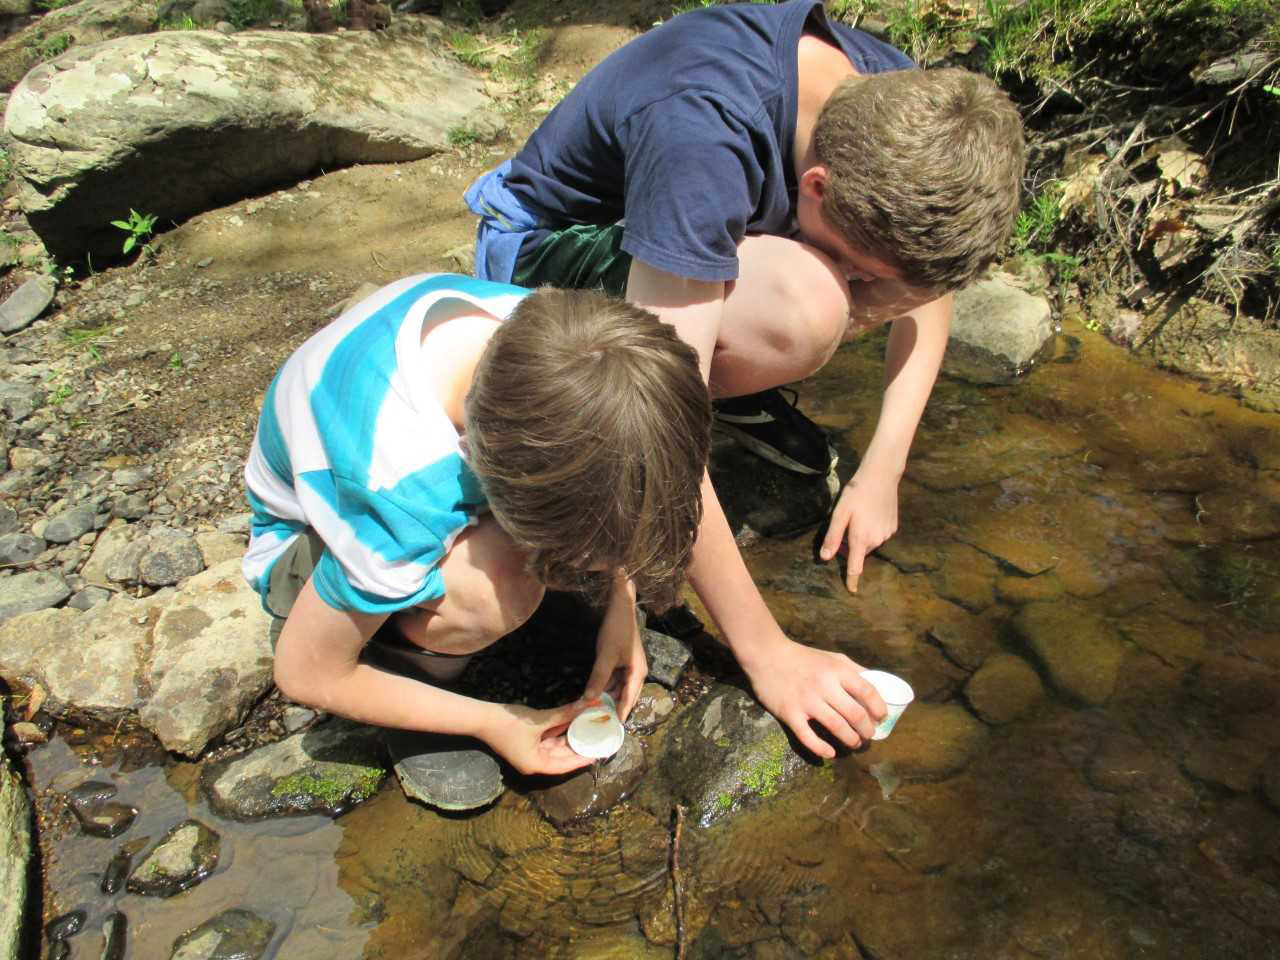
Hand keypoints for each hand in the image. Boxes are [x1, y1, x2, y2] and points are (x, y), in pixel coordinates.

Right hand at [481, 702, 594, 775]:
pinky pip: (549, 738)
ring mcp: (532, 751)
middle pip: (562, 757)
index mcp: (537, 764)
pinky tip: (574, 721)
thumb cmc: (509, 723)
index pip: (565, 766)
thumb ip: (564, 714)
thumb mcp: (539, 720)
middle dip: (579, 746)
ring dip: (571, 736)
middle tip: (598, 739)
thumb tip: (586, 705)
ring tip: (590, 729)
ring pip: (557, 746)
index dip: (582, 759)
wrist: (482, 717)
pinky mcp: (529, 741)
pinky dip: (560, 730)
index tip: (598, 753)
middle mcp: (536, 761)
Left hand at [584, 577, 646, 720]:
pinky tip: (595, 693)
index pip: (629, 700)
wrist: (620, 607)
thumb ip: (598, 678)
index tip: (612, 730)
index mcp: (638, 673)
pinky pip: (615, 679)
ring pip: (619, 688)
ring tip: (594, 711)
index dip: (620, 714)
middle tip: (599, 723)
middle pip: (625, 696)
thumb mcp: (605, 655)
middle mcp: (637, 672)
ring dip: (608, 697)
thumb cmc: (616, 630)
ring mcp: (630, 667)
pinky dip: (606, 686)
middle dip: (613, 708)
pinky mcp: (623, 661)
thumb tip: (588, 700)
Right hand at [746, 638, 885, 757]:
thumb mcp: (832, 657)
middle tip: (868, 735)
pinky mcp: (789, 713)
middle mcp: (824, 686)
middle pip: (855, 714)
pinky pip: (808, 736)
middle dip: (867, 730)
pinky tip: (830, 753)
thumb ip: (854, 670)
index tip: (882, 718)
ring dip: (850, 739)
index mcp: (837, 670)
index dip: (878, 708)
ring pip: (836, 727)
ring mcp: (806, 701)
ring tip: (854, 743)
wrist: (767, 656)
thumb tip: (877, 684)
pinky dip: (821, 748)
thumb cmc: (803, 657)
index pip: (867, 691)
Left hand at [819, 464, 899, 592]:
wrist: (881, 476)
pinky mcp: (894, 527)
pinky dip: (873, 530)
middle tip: (846, 525)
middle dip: (852, 546)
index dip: (852, 580)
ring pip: (870, 543)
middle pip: (860, 552)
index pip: (856, 567)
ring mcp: (887, 534)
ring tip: (859, 516)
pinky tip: (870, 513)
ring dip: (862, 537)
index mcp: (861, 539)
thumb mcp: (839, 514)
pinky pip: (879, 535)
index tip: (851, 591)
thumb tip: (825, 557)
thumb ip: (833, 537)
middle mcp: (877, 540)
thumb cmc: (856, 493)